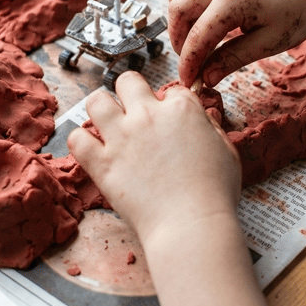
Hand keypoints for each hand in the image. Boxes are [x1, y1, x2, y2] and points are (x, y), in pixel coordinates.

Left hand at [67, 71, 240, 244]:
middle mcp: (148, 115)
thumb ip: (212, 128)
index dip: (171, 104)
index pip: (172, 90)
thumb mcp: (227, 152)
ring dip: (101, 109)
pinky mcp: (101, 163)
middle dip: (131, 92)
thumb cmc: (214, 194)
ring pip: (96, 100)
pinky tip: (93, 150)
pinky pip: (77, 139)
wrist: (191, 225)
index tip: (171, 119)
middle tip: (135, 112)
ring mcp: (121, 137)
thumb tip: (203, 117)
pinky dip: (82, 142)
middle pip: (128, 81)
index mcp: (182, 110)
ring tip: (109, 124)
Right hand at [168, 0, 305, 87]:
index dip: (188, 63)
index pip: (198, 37)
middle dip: (178, 39)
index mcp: (234, 0)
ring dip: (177, 8)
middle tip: (190, 61)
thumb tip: (205, 77)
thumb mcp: (268, 43)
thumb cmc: (300, 13)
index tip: (188, 82)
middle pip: (180, 9)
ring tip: (188, 32)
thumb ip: (232, 59)